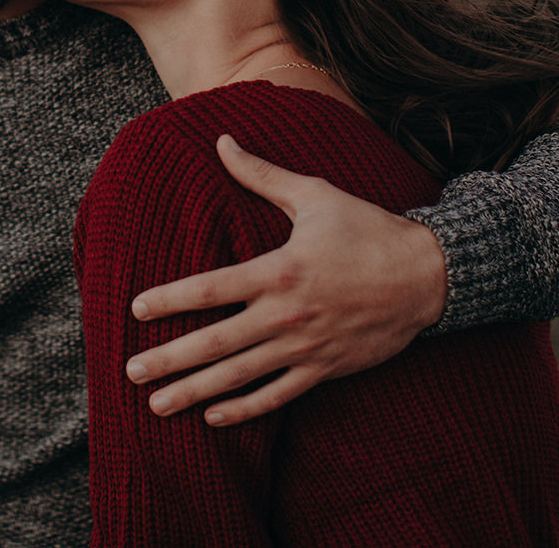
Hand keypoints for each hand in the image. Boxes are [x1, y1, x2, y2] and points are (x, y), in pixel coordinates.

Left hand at [125, 134, 447, 425]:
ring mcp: (306, 348)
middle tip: (131, 372)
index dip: (170, 300)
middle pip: (216, 343)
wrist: (428, 276)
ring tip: (158, 404)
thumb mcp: (314, 195)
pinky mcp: (325, 369)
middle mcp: (287, 314)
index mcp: (279, 270)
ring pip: (240, 376)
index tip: (135, 310)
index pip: (211, 289)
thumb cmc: (367, 230)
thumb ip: (261, 174)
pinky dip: (244, 409)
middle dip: (170, 360)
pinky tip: (213, 416)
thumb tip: (221, 141)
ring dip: (196, 392)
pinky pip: (278, 396)